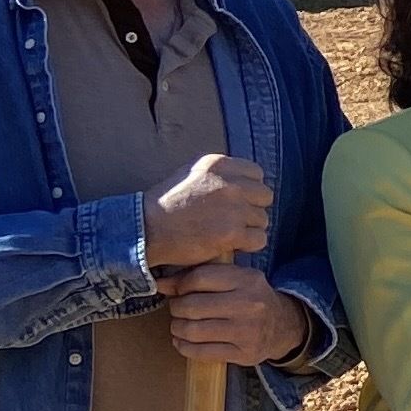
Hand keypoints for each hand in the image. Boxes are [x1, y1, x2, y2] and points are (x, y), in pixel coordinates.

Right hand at [143, 154, 272, 268]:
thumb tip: (246, 179)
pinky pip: (259, 239)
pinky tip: (232, 245)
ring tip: (228, 234)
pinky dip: (249, 245)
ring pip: (262, 219)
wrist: (146, 230)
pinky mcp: (232, 232)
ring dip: (249, 229)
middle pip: (264, 196)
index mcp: (219, 165)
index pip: (256, 174)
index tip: (237, 202)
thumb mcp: (190, 173)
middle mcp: (230, 183)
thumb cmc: (166, 205)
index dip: (249, 190)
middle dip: (252, 209)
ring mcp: (233, 208)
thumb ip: (219, 173)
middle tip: (234, 220)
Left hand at [157, 261, 309, 365]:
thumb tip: (161, 283)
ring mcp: (247, 331)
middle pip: (192, 306)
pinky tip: (184, 342)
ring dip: (178, 329)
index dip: (179, 285)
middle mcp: (250, 304)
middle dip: (176, 309)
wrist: (284, 326)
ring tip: (181, 326)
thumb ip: (201, 277)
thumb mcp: (236, 279)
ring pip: (193, 331)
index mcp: (248, 280)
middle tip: (178, 310)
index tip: (177, 291)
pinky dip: (184, 347)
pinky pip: (200, 352)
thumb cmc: (251, 298)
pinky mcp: (244, 353)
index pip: (200, 278)